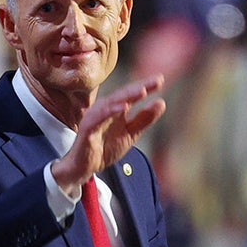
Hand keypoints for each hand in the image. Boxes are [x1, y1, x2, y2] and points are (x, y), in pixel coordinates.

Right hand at [51, 75, 165, 194]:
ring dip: (127, 96)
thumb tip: (161, 102)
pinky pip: (99, 118)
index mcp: (116, 109)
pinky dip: (110, 111)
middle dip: (140, 87)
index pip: (132, 95)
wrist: (85, 167)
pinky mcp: (87, 128)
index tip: (160, 80)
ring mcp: (95, 117)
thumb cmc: (105, 148)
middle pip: (123, 95)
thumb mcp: (130, 133)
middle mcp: (105, 109)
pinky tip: (123, 107)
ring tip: (142, 91)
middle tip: (156, 80)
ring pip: (112, 103)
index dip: (146, 86)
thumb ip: (144, 119)